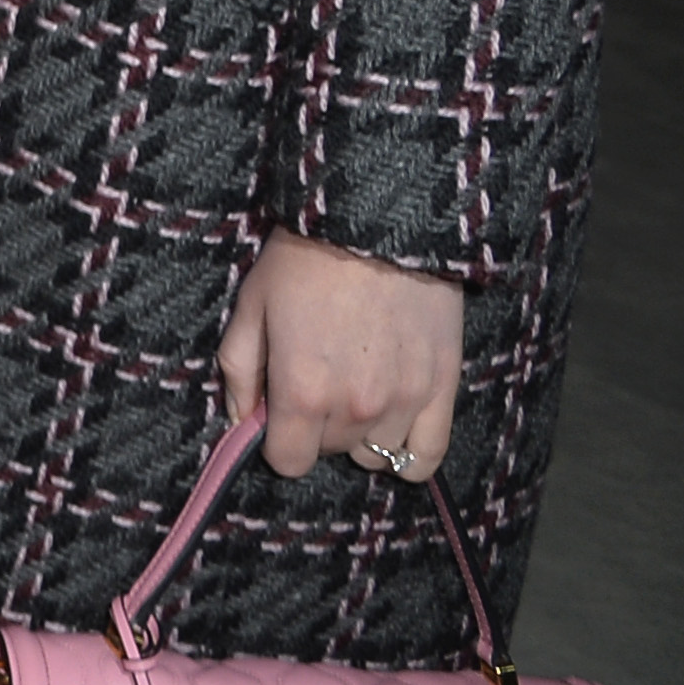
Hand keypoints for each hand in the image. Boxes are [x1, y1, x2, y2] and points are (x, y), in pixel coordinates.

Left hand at [219, 228, 461, 478]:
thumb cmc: (304, 260)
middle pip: (331, 453)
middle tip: (317, 382)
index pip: (289, 462)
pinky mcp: (444, 388)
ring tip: (355, 389)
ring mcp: (405, 401)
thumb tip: (241, 421)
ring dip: (360, 433)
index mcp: (302, 391)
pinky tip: (393, 425)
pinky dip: (407, 452)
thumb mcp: (251, 307)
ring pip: (376, 455)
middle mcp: (355, 407)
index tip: (278, 414)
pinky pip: (426, 456)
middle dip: (316, 428)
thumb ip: (240, 373)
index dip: (278, 442)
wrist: (376, 222)